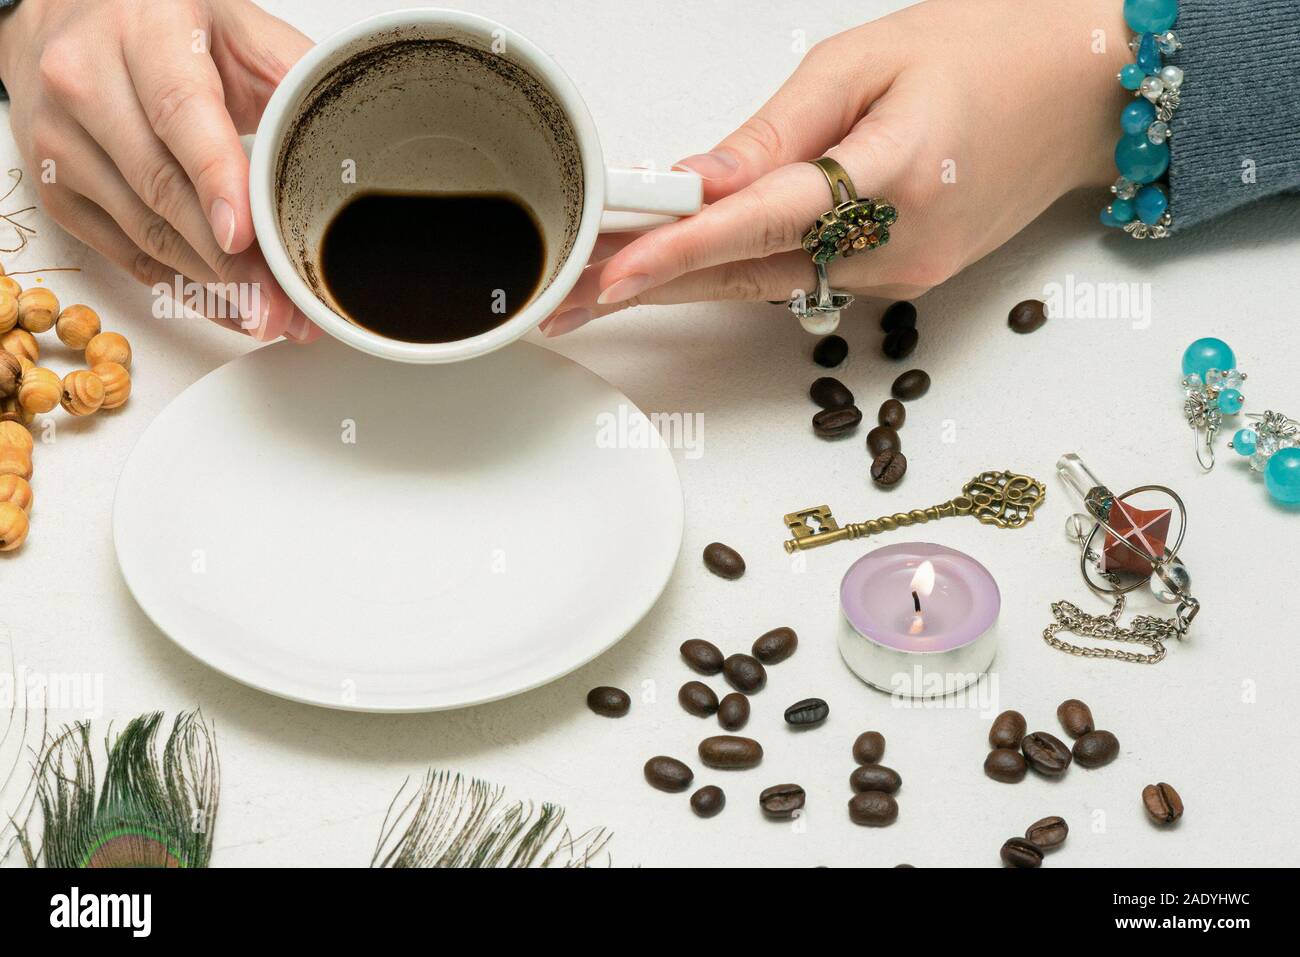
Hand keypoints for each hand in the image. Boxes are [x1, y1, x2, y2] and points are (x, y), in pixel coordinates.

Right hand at [0, 0, 320, 341]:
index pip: (180, 113)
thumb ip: (291, 77)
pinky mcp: (56, 189)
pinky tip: (228, 306)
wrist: (74, 21)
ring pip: (144, 231)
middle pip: (162, 188)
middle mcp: (84, 80)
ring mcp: (60, 139)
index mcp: (142, 30)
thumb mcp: (238, 28)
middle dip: (230, 260)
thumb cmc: (166, 26)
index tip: (246, 234)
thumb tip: (348, 146)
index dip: (216, 180)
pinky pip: (125, 256)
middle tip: (283, 304)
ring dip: (214, 286)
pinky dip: (182, 288)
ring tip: (270, 315)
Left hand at [541, 0, 1130, 336]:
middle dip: (650, 287)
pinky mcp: (904, 281)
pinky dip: (742, 271)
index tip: (606, 273)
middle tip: (566, 300)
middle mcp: (898, 245)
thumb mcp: (867, 60)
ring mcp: (903, 275)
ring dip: (686, 283)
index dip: (674, 252)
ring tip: (604, 280)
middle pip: (746, 275)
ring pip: (769, 284)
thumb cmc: (990, 53)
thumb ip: (776, 131)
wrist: (1083, 91)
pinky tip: (690, 266)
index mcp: (893, 174)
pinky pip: (806, 278)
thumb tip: (699, 182)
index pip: (756, 224)